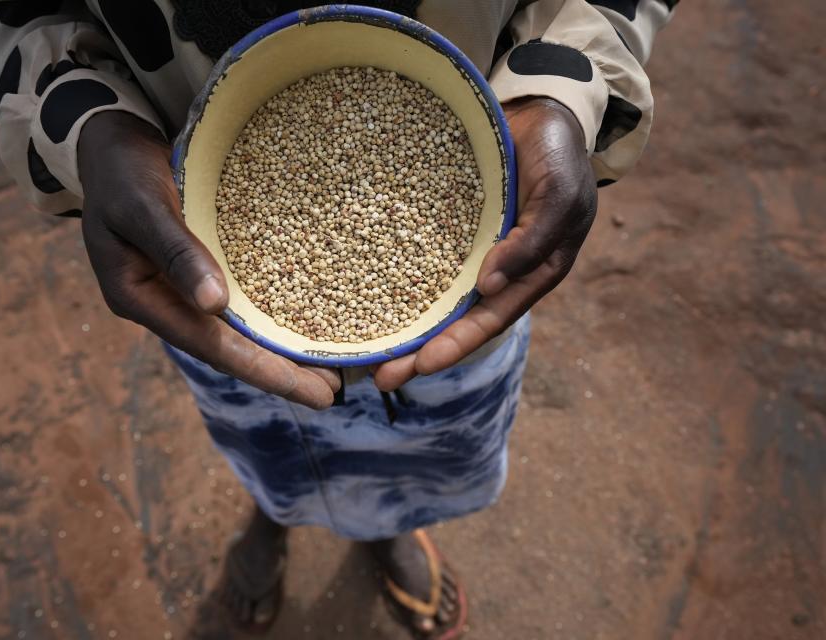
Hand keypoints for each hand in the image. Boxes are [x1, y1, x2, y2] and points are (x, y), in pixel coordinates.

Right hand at [77, 111, 338, 408]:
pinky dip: (268, 313)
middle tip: (332, 392)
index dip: (263, 371)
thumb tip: (215, 304)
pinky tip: (301, 320)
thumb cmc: (120, 169)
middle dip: (278, 372)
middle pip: (226, 347)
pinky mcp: (197, 268)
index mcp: (139, 298)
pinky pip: (236, 300)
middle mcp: (163, 302)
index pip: (210, 345)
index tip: (313, 395)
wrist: (108, 139)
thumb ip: (175, 251)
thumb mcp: (141, 205)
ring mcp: (179, 288)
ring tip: (327, 368)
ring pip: (234, 329)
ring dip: (277, 348)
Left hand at [375, 97, 597, 390]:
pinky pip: (421, 259)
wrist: (539, 111)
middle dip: (422, 351)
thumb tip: (491, 288)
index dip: (458, 344)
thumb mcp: (559, 196)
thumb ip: (532, 241)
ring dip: (406, 325)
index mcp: (531, 273)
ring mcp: (471, 251)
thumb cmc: (559, 155)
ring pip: (435, 297)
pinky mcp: (448, 228)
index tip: (423, 365)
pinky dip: (398, 280)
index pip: (491, 318)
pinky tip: (364, 295)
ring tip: (367, 353)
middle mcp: (498, 271)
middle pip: (457, 320)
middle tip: (381, 377)